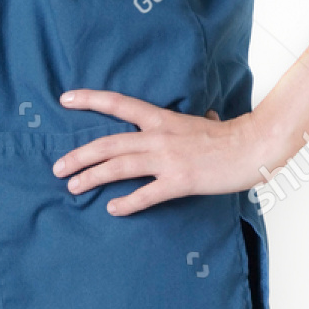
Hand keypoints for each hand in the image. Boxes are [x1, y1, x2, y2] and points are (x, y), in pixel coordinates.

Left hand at [52, 88, 260, 214]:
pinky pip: (146, 194)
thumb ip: (190, 122)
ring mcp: (167, 159)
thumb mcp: (201, 121)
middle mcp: (158, 136)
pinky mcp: (179, 181)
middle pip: (108, 143)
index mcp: (160, 118)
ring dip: (91, 177)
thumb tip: (204, 115)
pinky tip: (112, 208)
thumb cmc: (227, 137)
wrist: (251, 147)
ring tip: (73, 187)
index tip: (65, 99)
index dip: (90, 100)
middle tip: (57, 167)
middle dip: (79, 156)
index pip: (118, 104)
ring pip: (119, 167)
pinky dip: (126, 203)